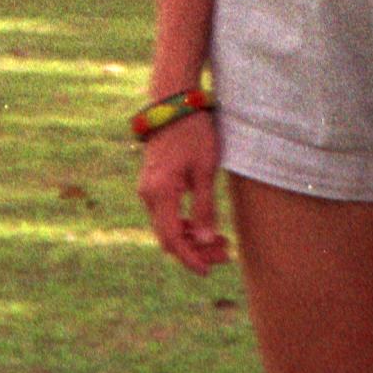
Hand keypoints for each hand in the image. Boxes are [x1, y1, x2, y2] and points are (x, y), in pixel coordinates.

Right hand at [135, 113, 229, 270]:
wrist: (174, 102)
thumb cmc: (193, 132)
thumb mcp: (205, 170)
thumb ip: (204, 207)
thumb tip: (205, 240)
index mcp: (160, 193)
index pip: (171, 239)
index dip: (190, 259)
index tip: (208, 270)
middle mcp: (148, 194)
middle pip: (168, 237)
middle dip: (195, 251)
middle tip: (224, 255)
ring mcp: (149, 189)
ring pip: (166, 226)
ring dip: (190, 238)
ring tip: (220, 242)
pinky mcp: (154, 183)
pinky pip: (165, 214)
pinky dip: (183, 224)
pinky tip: (203, 225)